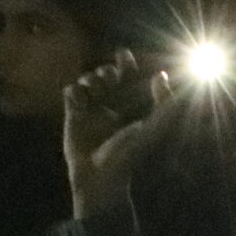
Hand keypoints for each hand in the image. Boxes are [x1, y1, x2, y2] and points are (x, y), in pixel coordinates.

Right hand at [62, 50, 181, 221]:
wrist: (102, 177)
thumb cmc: (131, 156)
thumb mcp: (154, 129)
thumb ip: (164, 104)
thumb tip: (161, 75)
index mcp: (130, 105)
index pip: (127, 75)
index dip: (125, 63)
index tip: (124, 57)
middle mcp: (109, 105)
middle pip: (105, 73)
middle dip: (106, 71)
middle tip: (110, 81)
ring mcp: (90, 110)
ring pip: (87, 80)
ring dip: (90, 78)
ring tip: (94, 91)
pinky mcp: (73, 116)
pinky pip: (71, 92)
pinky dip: (75, 92)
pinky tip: (80, 103)